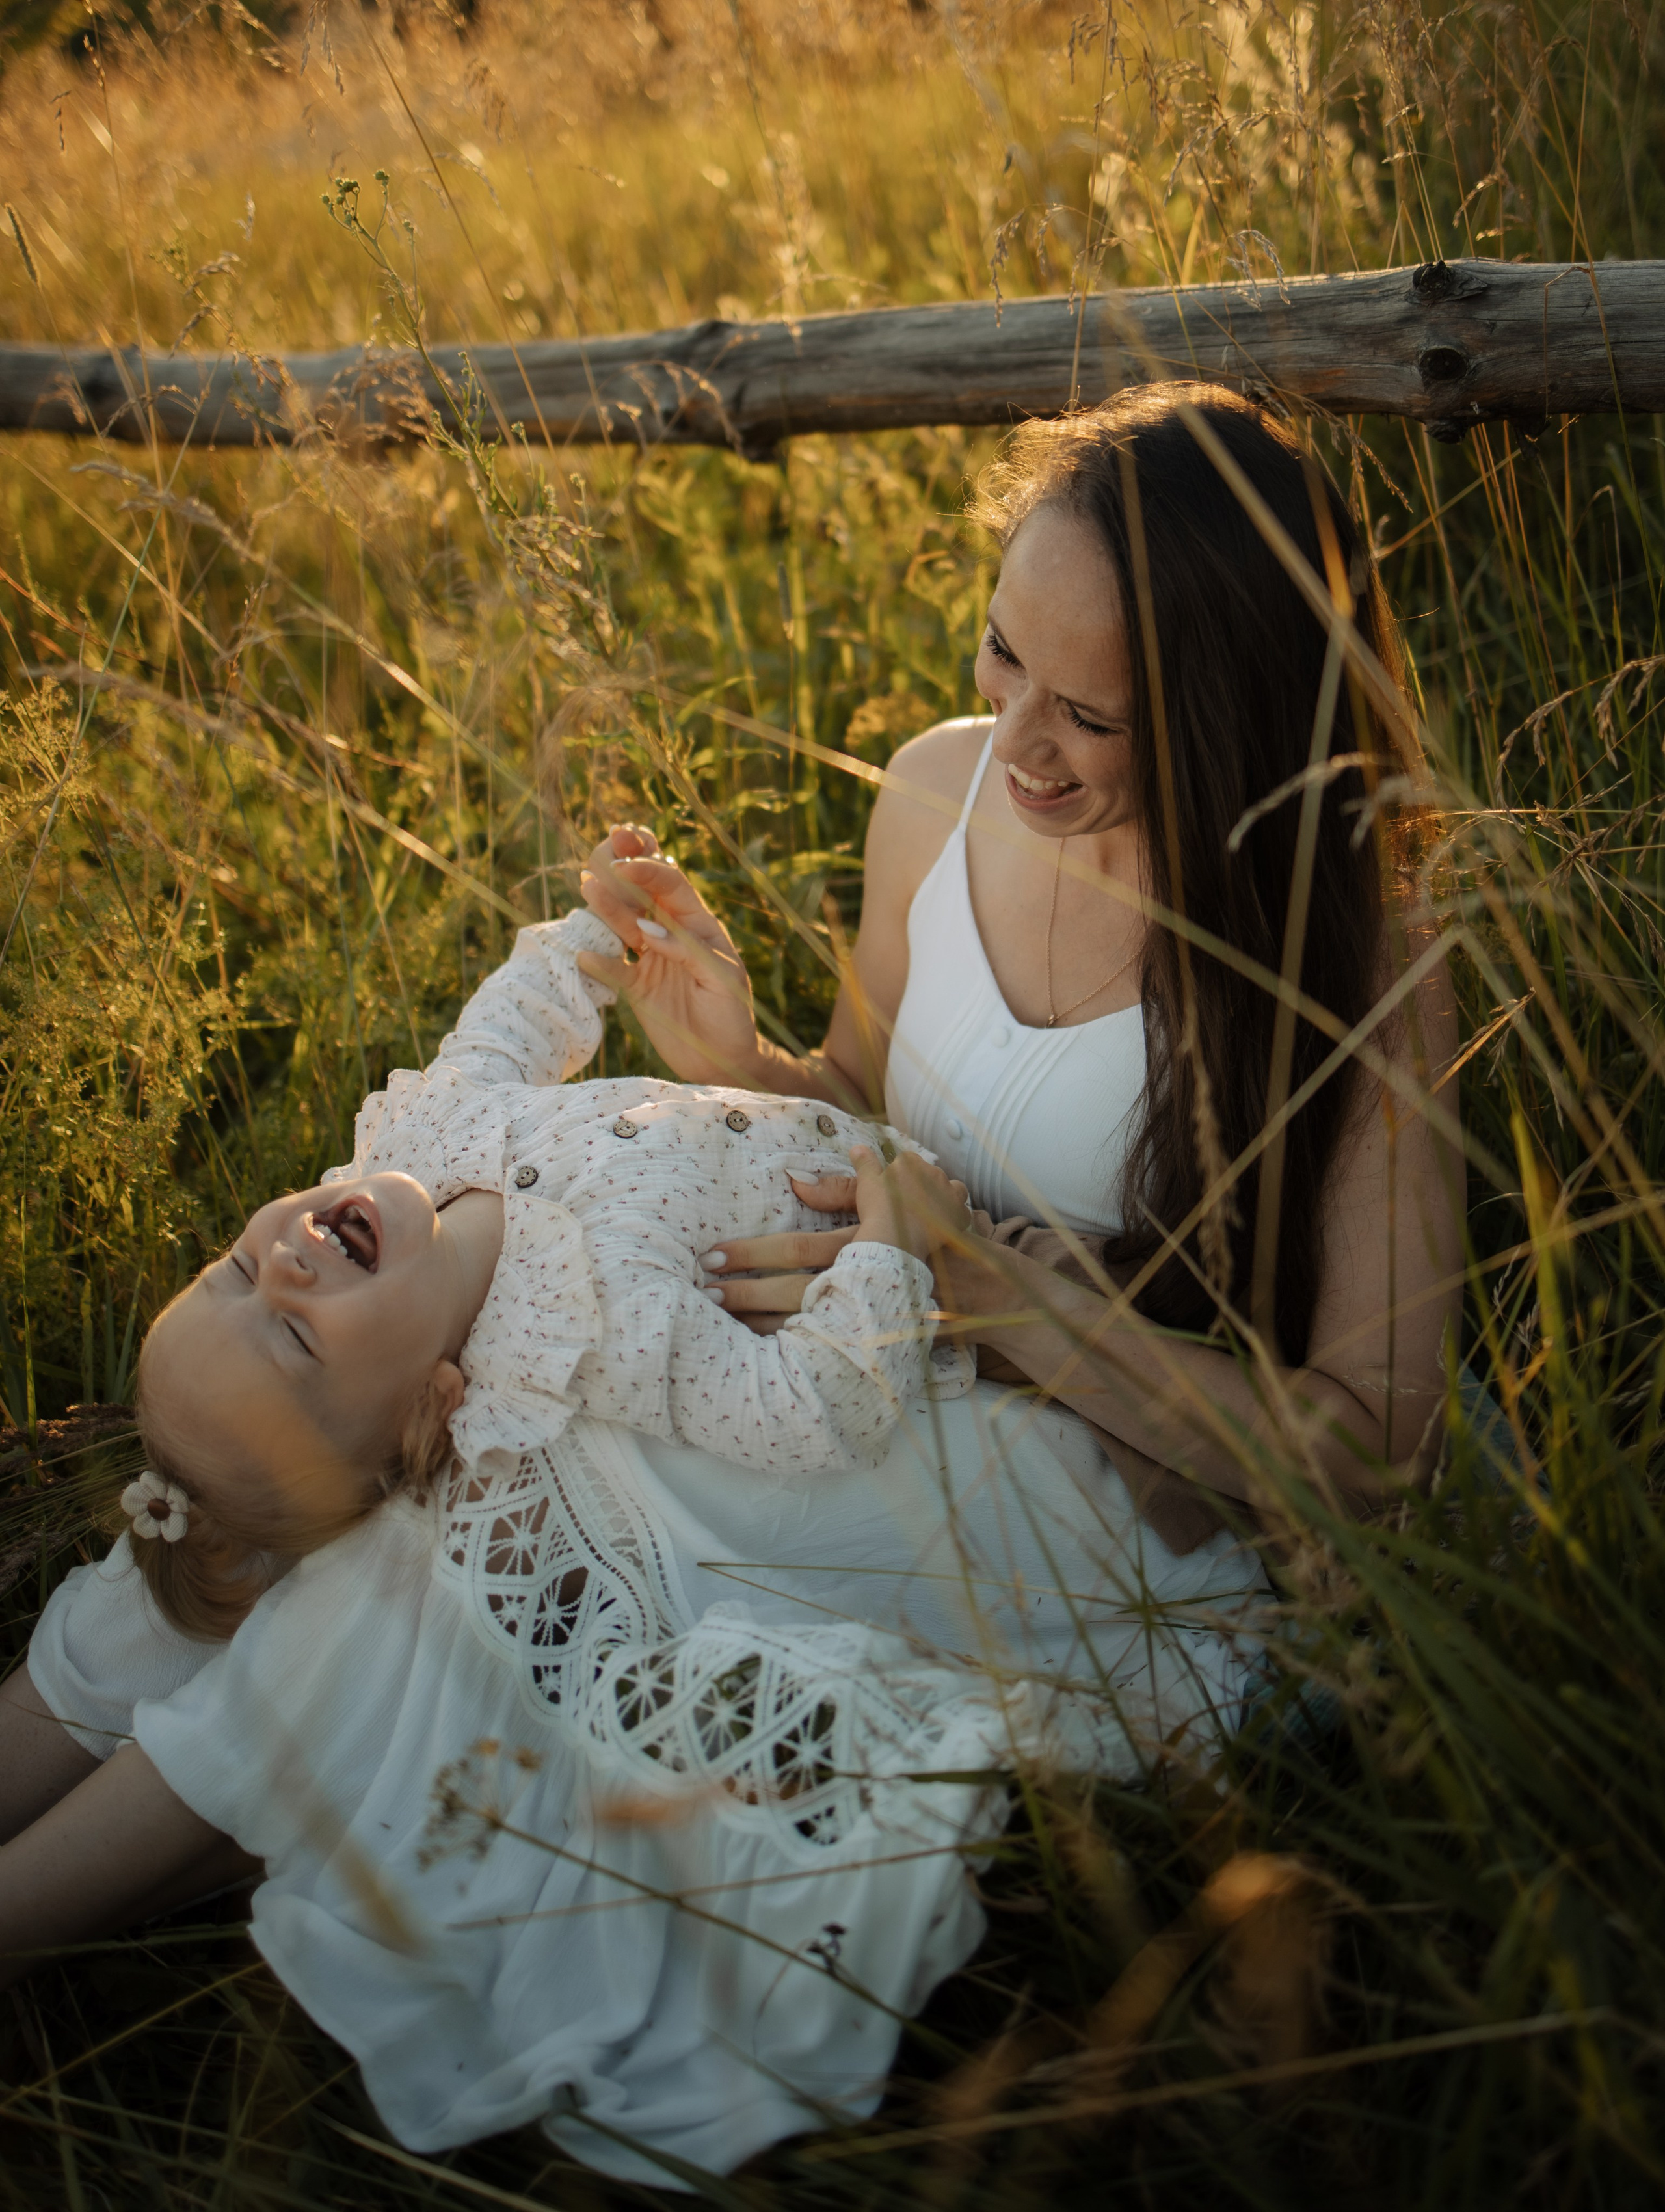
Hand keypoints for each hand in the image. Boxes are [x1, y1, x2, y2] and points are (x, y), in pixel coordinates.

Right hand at [574, 826, 764, 1085]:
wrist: (724, 1061)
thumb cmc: (733, 1013)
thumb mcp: (721, 978)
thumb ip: (686, 950)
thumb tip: (645, 930)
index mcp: (698, 924)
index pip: (670, 885)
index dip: (648, 870)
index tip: (625, 864)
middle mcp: (670, 934)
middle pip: (642, 893)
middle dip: (623, 869)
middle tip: (603, 850)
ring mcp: (650, 959)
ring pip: (623, 924)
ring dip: (606, 907)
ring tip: (587, 885)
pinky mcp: (636, 988)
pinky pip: (613, 969)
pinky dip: (599, 961)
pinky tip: (584, 955)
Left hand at [699, 1154, 980, 1334]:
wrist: (983, 1285)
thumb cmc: (934, 1226)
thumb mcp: (898, 1194)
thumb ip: (847, 1187)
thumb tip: (794, 1181)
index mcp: (865, 1247)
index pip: (797, 1251)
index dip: (753, 1254)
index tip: (714, 1255)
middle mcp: (865, 1286)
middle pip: (790, 1297)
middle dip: (743, 1298)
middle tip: (703, 1296)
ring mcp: (868, 1321)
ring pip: (800, 1331)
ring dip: (754, 1326)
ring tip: (714, 1324)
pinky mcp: (870, 1344)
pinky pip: (818, 1352)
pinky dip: (783, 1352)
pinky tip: (751, 1352)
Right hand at [848, 1144, 973, 1262]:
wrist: (893, 1240)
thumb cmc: (878, 1209)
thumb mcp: (866, 1183)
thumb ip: (865, 1163)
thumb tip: (858, 1147)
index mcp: (912, 1163)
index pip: (910, 1162)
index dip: (902, 1176)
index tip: (895, 1190)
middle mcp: (935, 1173)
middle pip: (932, 1175)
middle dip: (924, 1187)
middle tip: (911, 1206)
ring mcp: (950, 1193)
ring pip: (954, 1190)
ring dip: (946, 1197)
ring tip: (933, 1212)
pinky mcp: (959, 1215)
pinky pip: (963, 1213)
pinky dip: (955, 1218)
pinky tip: (944, 1227)